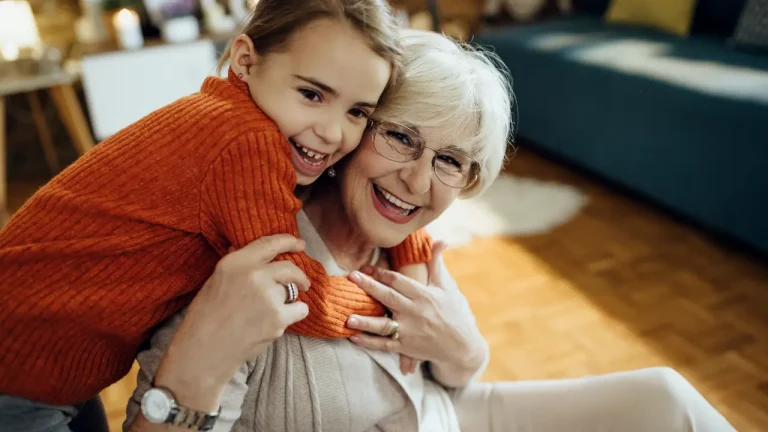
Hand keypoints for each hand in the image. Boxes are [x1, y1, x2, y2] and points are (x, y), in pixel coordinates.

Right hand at [155, 234, 310, 409]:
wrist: (203, 352)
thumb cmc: (204, 318)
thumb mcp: (215, 282)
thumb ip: (237, 266)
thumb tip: (250, 251)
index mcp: (235, 263)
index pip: (269, 243)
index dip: (288, 241)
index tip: (300, 244)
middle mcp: (254, 275)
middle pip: (290, 268)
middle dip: (300, 275)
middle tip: (303, 282)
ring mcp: (268, 296)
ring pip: (293, 291)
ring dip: (288, 300)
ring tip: (271, 312)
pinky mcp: (278, 318)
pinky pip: (299, 309)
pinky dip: (294, 314)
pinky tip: (279, 321)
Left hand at [346, 241, 484, 380]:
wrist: (462, 347)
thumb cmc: (454, 313)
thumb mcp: (447, 287)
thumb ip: (437, 264)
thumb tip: (441, 240)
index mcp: (424, 295)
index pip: (399, 281)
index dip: (381, 273)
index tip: (365, 267)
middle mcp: (415, 312)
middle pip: (388, 297)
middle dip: (369, 287)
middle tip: (351, 277)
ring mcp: (410, 332)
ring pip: (384, 325)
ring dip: (365, 322)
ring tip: (348, 318)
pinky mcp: (406, 348)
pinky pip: (385, 345)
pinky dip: (369, 342)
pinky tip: (354, 337)